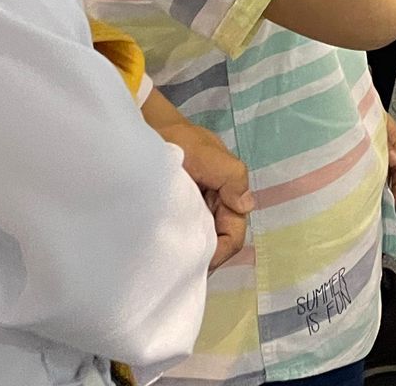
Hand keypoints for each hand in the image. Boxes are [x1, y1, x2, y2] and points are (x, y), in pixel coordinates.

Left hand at [151, 113, 253, 271]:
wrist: (149, 130)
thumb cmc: (179, 142)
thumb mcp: (207, 154)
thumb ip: (231, 176)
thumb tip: (246, 206)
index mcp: (229, 190)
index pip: (234, 233)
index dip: (221, 250)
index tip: (197, 259)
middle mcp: (217, 202)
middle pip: (220, 239)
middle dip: (205, 254)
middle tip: (180, 264)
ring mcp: (198, 207)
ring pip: (204, 238)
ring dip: (193, 248)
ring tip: (172, 257)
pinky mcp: (180, 209)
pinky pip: (187, 231)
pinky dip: (182, 240)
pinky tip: (167, 245)